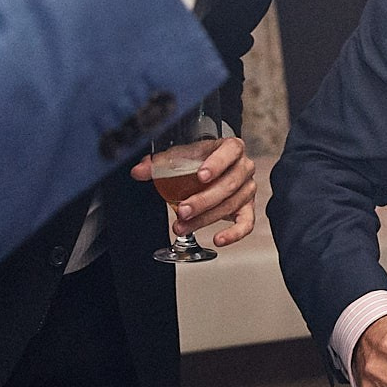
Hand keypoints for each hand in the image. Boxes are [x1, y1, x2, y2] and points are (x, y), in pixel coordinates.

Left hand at [130, 135, 256, 245]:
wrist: (215, 167)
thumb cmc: (200, 159)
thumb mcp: (180, 155)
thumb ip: (159, 163)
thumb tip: (139, 171)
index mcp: (231, 148)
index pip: (230, 152)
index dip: (217, 164)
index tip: (200, 176)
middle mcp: (244, 167)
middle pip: (229, 184)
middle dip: (204, 200)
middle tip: (183, 210)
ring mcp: (247, 188)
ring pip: (231, 205)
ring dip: (205, 218)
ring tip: (183, 226)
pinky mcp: (247, 208)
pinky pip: (246, 223)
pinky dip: (234, 233)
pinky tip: (218, 239)